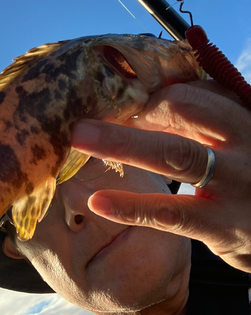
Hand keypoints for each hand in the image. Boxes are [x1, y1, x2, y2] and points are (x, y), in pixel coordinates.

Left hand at [71, 82, 250, 272]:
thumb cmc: (245, 177)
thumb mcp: (229, 141)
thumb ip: (196, 121)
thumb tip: (142, 104)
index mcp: (240, 116)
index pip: (190, 89)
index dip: (148, 93)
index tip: (116, 101)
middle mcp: (242, 141)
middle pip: (182, 108)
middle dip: (132, 107)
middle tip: (92, 112)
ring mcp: (234, 183)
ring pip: (175, 153)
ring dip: (122, 142)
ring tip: (80, 137)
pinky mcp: (222, 224)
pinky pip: (171, 211)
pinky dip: (132, 205)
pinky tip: (98, 201)